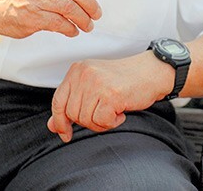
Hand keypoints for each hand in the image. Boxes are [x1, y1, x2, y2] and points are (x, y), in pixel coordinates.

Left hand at [47, 51, 174, 141]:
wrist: (149, 72)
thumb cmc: (122, 80)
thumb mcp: (92, 87)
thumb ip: (72, 103)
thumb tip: (53, 125)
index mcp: (76, 70)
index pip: (58, 101)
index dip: (60, 121)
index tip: (65, 134)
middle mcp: (83, 74)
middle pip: (72, 114)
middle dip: (87, 121)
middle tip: (103, 113)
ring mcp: (96, 83)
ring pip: (86, 120)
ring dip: (101, 123)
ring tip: (113, 110)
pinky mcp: (110, 94)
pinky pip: (102, 122)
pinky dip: (112, 123)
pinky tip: (121, 111)